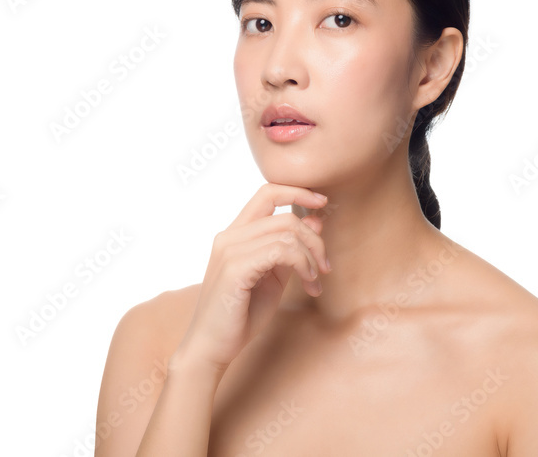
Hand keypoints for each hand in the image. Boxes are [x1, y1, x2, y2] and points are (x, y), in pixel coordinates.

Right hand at [173, 183, 331, 373]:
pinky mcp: (234, 268)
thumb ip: (290, 249)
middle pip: (285, 216)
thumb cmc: (241, 314)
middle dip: (314, 240)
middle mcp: (229, 236)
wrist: (212, 348)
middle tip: (325, 267)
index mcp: (235, 233)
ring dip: (312, 257)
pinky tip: (309, 285)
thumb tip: (316, 221)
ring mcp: (229, 250)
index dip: (298, 190)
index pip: (267, 192)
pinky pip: (280, 251)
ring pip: (286, 233)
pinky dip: (303, 265)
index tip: (322, 202)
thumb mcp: (273, 277)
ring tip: (316, 281)